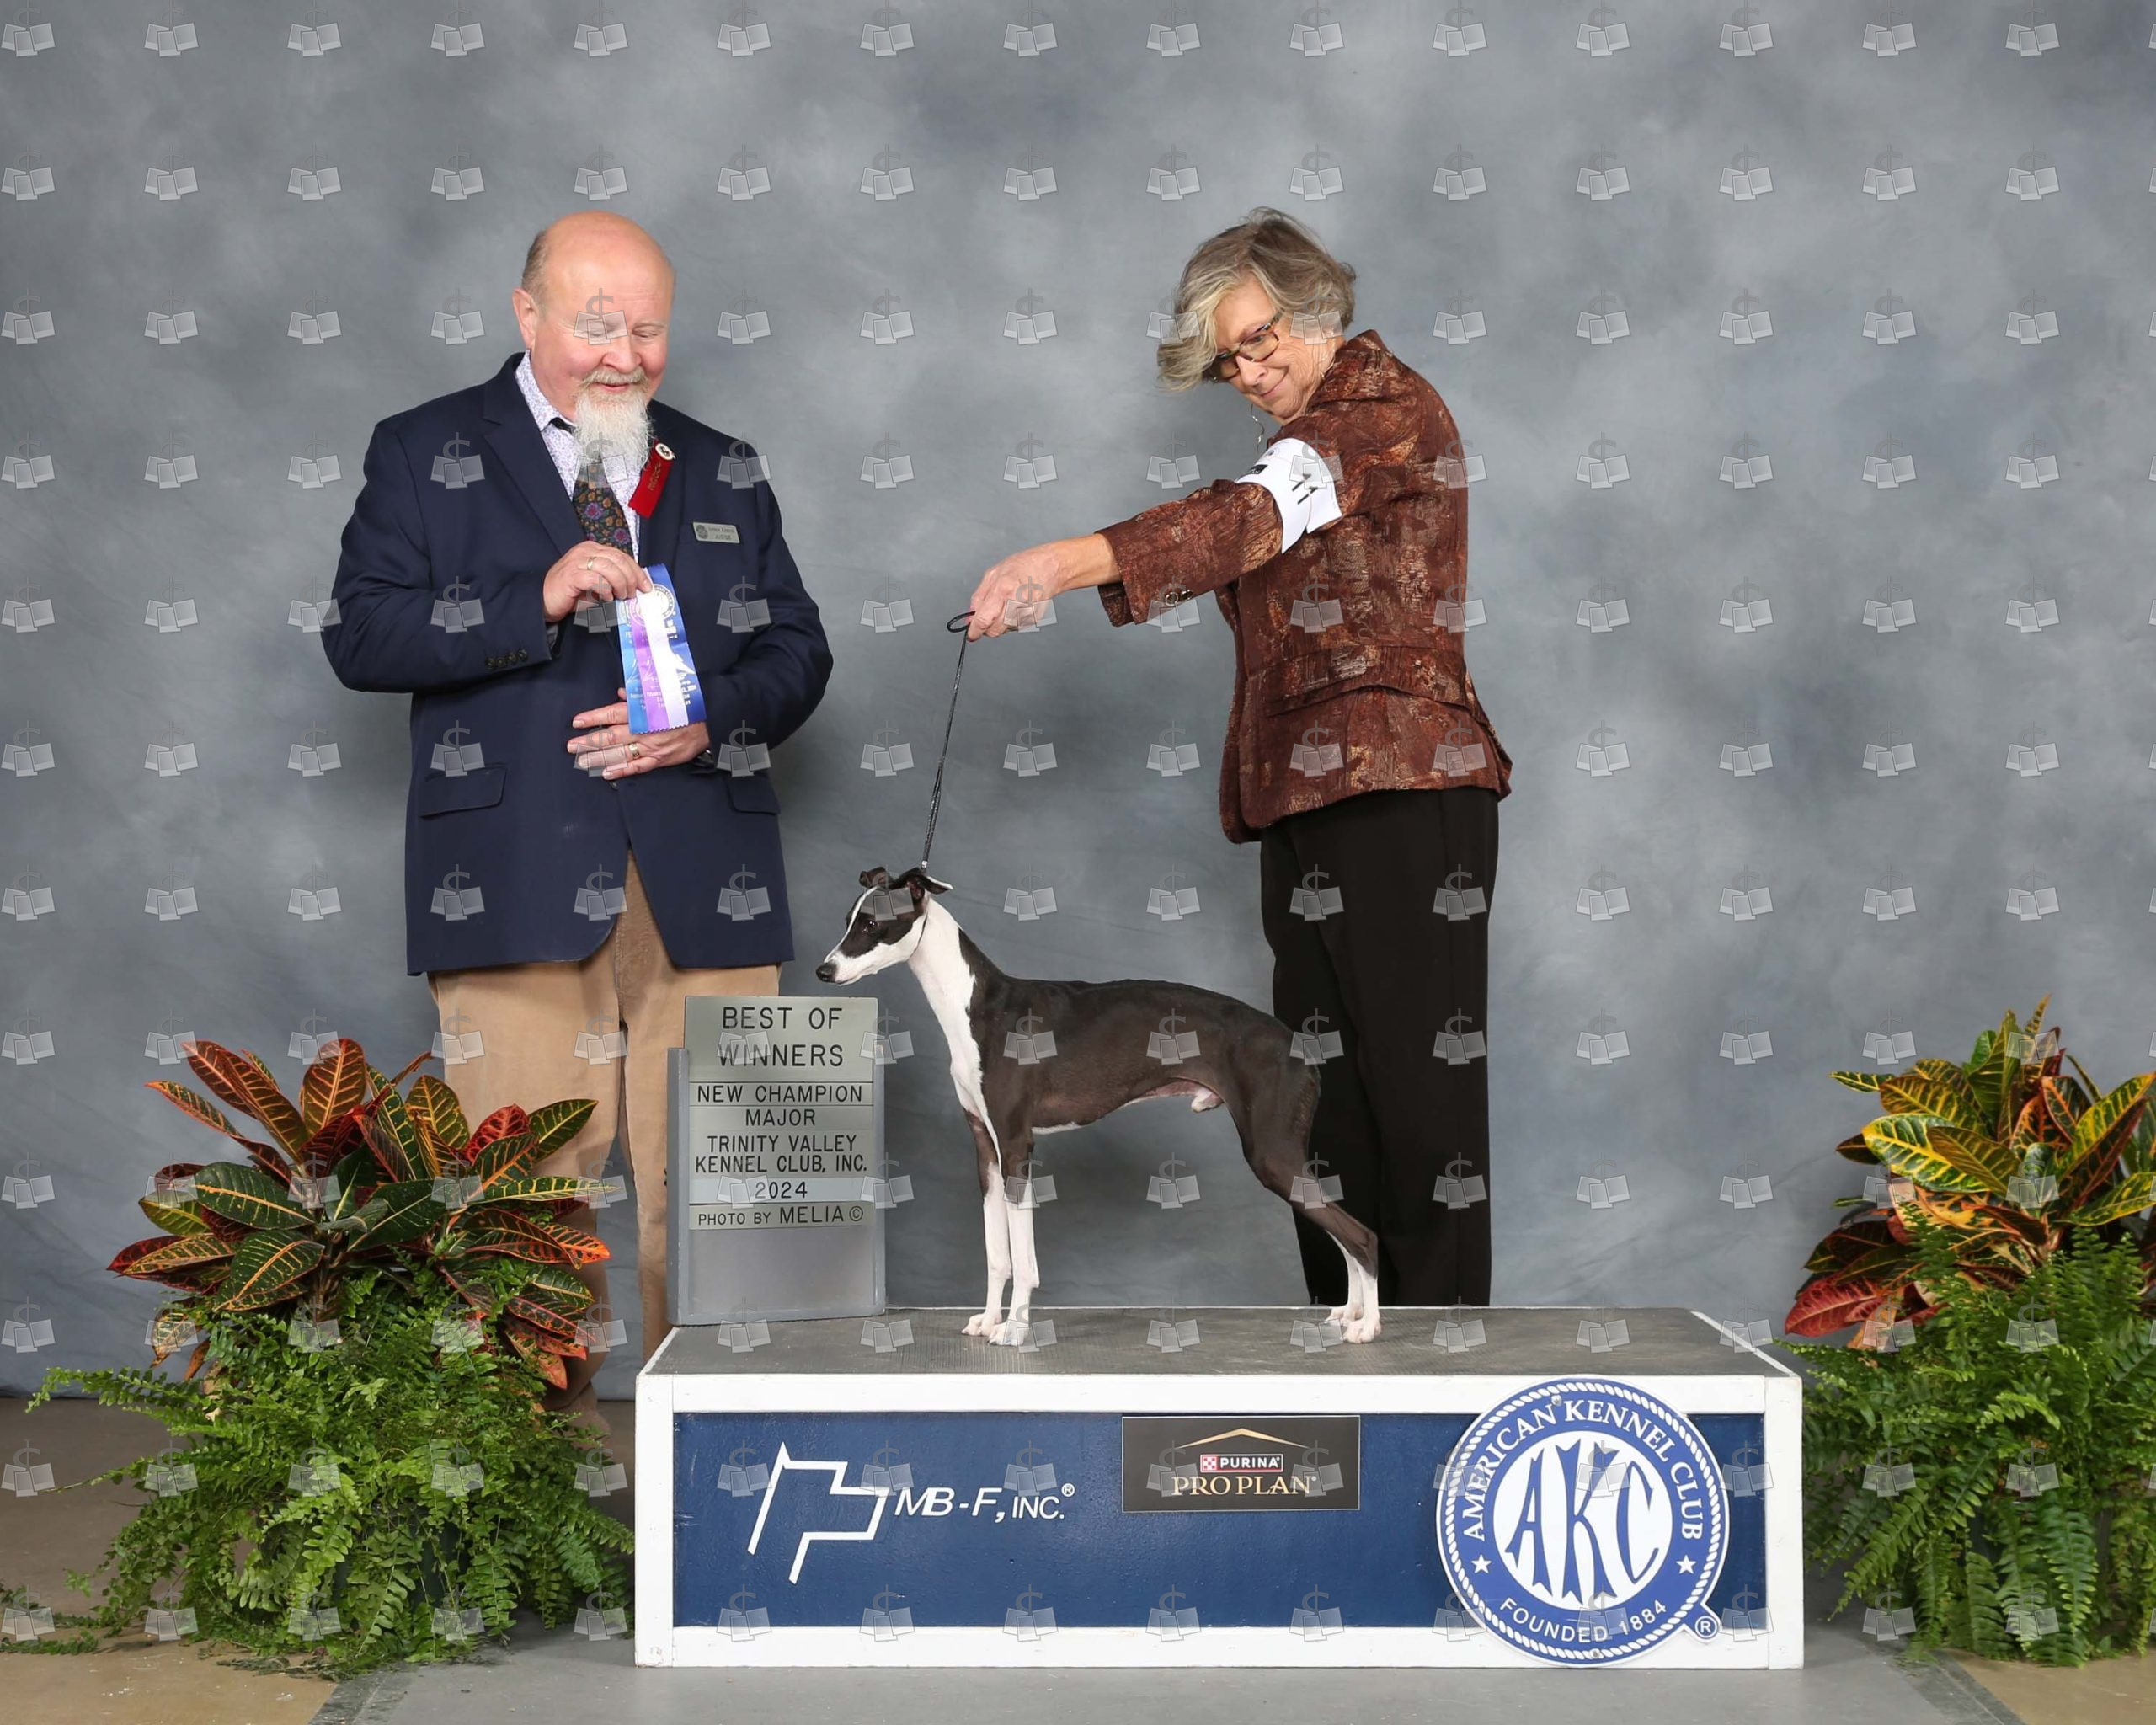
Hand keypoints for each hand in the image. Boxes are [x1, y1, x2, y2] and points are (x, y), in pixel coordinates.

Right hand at [542, 543, 649, 623]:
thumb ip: (613, 580)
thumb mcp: (597, 584)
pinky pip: (596, 579)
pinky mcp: (571, 575)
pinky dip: (606, 589)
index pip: (621, 555)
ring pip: (610, 568)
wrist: (544, 600)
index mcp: (593, 549)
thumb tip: (635, 587)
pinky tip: (606, 598)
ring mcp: (577, 561)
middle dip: (631, 578)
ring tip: (621, 596)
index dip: (637, 571)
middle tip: (633, 594)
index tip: (646, 586)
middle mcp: (585, 551)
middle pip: (618, 559)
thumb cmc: (571, 594)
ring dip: (620, 584)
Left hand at [568, 687, 708, 779]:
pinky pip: (637, 767)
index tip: (576, 721)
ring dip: (598, 758)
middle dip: (588, 741)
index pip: (612, 715)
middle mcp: (643, 730)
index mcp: (643, 712)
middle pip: (610, 737)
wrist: (709, 720)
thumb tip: (621, 694)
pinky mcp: (660, 759)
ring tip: (580, 760)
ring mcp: (651, 747)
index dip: (593, 718)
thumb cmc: (684, 705)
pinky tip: (605, 773)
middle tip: (571, 746)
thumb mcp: (662, 693)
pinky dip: (621, 771)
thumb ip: (639, 695)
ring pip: (619, 754)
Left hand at [965, 541, 1066, 638]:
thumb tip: (970, 617)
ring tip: (1008, 604)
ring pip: (1006, 630)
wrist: (1049, 567)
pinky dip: (1013, 620)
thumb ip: (978, 598)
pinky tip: (1018, 606)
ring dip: (1002, 623)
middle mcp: (1016, 602)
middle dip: (988, 627)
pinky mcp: (1035, 618)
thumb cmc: (1022, 566)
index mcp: (1002, 589)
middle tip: (988, 616)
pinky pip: (1017, 627)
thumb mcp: (992, 574)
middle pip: (995, 630)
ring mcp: (1027, 611)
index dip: (974, 630)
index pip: (984, 619)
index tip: (971, 634)